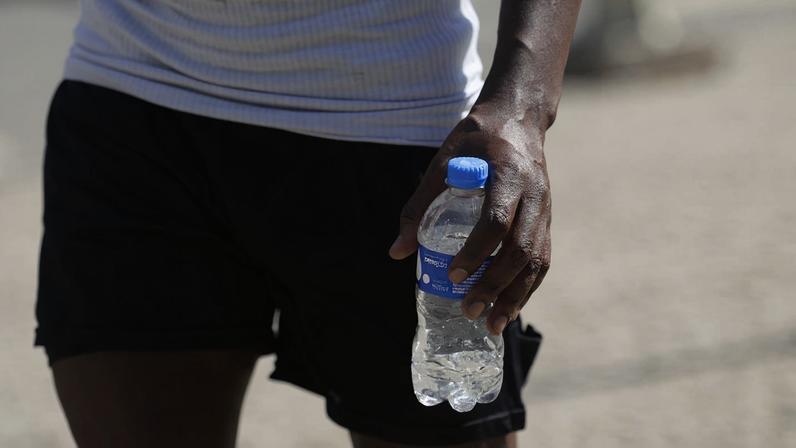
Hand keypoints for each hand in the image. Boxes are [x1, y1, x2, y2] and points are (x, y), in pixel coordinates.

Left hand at [389, 104, 551, 334]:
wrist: (518, 120)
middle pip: (520, 248)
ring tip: (493, 324)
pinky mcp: (547, 221)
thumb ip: (419, 205)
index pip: (496, 220)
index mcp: (507, 174)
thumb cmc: (475, 140)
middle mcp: (534, 194)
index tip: (453, 274)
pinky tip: (510, 308)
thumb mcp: (442, 162)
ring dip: (516, 296)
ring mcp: (545, 209)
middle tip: (468, 309)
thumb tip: (397, 252)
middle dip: (495, 285)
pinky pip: (542, 259)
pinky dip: (528, 288)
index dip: (476, 251)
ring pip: (536, 260)